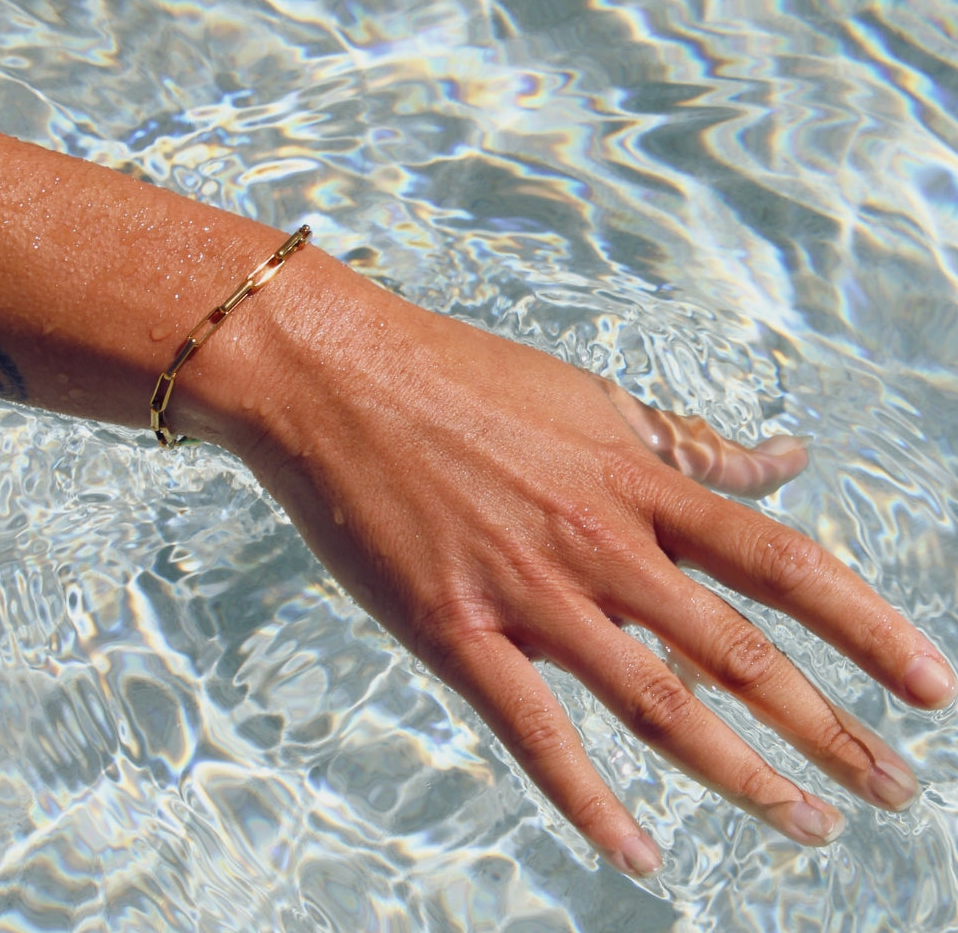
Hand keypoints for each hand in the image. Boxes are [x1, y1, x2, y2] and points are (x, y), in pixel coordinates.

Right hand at [226, 267, 955, 877]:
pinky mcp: (453, 633)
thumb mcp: (591, 400)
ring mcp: (529, 592)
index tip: (931, 686)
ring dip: (743, 776)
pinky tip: (643, 857)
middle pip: (739, 653)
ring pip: (659, 705)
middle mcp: (602, 542)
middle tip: (892, 790)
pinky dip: (593, 806)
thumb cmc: (461, 377)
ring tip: (807, 823)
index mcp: (637, 479)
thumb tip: (785, 461)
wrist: (336, 380)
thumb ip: (690, 443)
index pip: (782, 562)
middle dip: (830, 729)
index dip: (869, 628)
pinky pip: (537, 736)